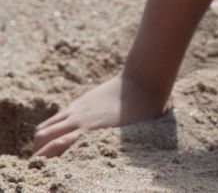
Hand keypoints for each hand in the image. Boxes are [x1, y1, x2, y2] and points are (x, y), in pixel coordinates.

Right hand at [31, 73, 166, 157]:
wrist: (142, 81)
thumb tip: (117, 166)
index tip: (44, 172)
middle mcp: (79, 121)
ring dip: (39, 143)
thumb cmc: (144, 110)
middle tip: (41, 168)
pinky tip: (55, 139)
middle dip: (37, 155)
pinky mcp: (79, 103)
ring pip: (45, 128)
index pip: (56, 148)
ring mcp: (77, 110)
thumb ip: (116, 147)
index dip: (45, 161)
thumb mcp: (133, 135)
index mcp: (91, 131)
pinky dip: (48, 131)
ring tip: (44, 155)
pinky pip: (54, 119)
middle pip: (43, 139)